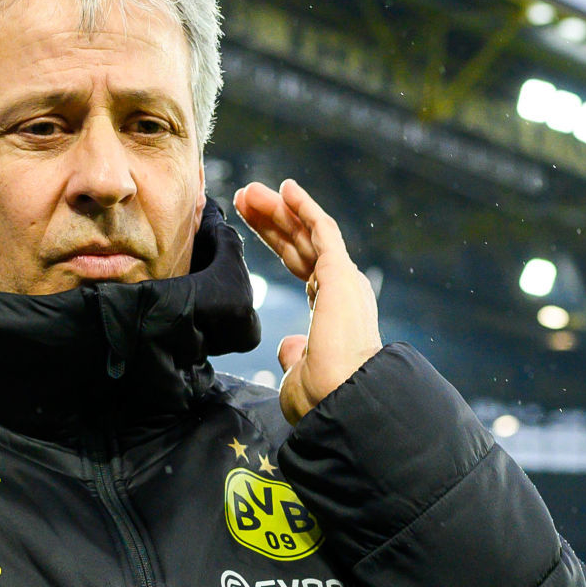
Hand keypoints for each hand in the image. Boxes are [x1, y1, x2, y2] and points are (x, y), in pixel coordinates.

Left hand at [232, 178, 381, 424]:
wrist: (342, 398)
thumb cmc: (322, 395)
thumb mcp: (298, 371)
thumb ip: (294, 353)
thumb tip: (288, 346)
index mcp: (331, 309)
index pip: (299, 264)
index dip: (274, 241)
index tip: (247, 222)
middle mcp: (340, 290)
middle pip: (299, 243)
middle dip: (271, 219)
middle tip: (243, 196)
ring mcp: (342, 279)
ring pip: (307, 232)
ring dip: (279, 209)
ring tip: (249, 191)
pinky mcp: (340, 272)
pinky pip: (322, 229)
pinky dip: (305, 206)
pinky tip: (286, 188)